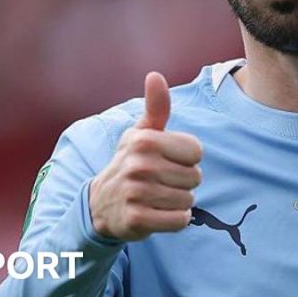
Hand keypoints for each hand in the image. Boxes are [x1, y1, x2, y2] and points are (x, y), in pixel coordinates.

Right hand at [89, 72, 201, 240]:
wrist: (100, 204)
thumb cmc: (131, 162)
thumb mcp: (141, 133)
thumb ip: (156, 107)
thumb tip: (155, 75)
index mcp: (144, 140)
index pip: (197, 152)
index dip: (187, 159)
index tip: (167, 161)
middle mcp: (139, 164)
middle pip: (195, 177)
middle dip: (183, 183)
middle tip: (159, 182)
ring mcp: (136, 193)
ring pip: (188, 200)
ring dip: (178, 202)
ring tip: (156, 197)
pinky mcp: (137, 219)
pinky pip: (180, 221)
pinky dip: (175, 220)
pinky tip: (157, 213)